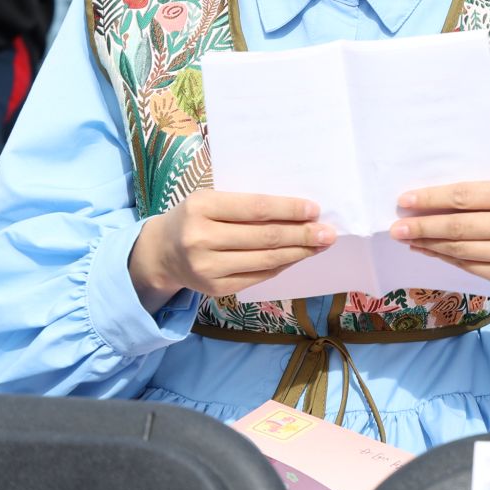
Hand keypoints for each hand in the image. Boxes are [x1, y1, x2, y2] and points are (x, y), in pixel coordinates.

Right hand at [128, 190, 334, 310]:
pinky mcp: (215, 289)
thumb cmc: (195, 217)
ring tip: (320, 245)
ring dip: (299, 252)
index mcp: (201, 207)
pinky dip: (282, 266)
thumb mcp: (210, 200)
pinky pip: (258, 276)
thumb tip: (297, 211)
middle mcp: (201, 239)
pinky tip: (298, 257)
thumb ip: (246, 204)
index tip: (315, 209)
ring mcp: (207, 268)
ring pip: (265, 260)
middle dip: (302, 234)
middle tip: (328, 232)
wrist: (160, 253)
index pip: (255, 208)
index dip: (288, 209)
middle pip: (265, 237)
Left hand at [393, 179, 489, 309]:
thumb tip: (429, 202)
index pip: (466, 196)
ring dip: (428, 244)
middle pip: (460, 226)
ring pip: (460, 249)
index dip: (432, 199)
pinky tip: (427, 250)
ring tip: (407, 238)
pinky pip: (467, 266)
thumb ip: (480, 196)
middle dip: (423, 226)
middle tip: (396, 227)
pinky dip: (443, 257)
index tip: (405, 200)